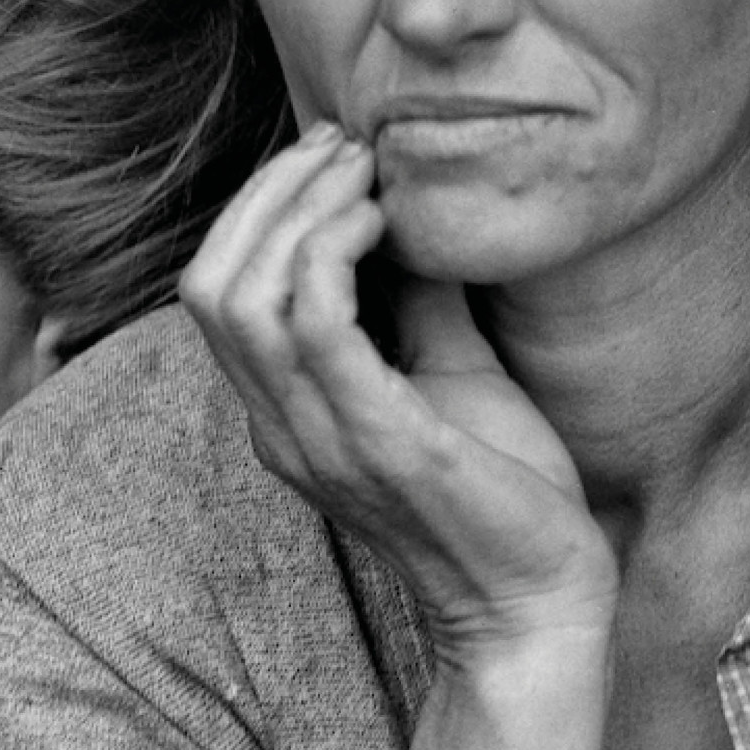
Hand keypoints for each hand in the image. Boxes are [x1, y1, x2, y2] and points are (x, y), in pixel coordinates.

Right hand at [179, 123, 616, 654]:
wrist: (540, 603)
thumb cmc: (501, 492)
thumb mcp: (450, 372)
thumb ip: (417, 301)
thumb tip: (416, 212)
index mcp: (286, 413)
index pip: (214, 291)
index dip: (258, 207)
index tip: (332, 155)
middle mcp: (281, 428)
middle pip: (209, 283)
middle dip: (268, 192)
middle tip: (344, 147)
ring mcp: (318, 439)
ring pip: (242, 296)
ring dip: (299, 209)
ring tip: (365, 173)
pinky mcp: (376, 443)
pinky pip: (314, 327)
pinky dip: (334, 253)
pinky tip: (385, 223)